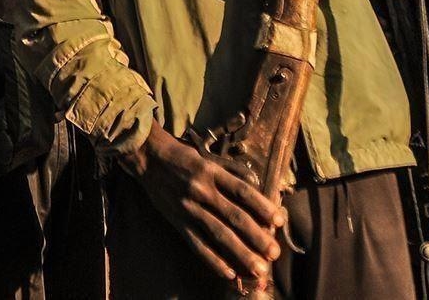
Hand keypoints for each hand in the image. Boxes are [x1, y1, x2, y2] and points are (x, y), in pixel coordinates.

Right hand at [119, 122, 284, 283]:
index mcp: (213, 173)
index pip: (243, 192)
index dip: (263, 206)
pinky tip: (229, 273)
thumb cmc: (184, 156)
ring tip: (258, 268)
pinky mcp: (178, 222)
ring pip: (219, 235)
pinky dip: (213, 260)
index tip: (280, 221)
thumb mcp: (209, 157)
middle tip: (274, 253)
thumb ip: (233, 170)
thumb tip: (256, 183)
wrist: (148, 158)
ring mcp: (189, 209)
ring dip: (240, 253)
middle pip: (234, 217)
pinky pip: (198, 245)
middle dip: (257, 237)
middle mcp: (202, 191)